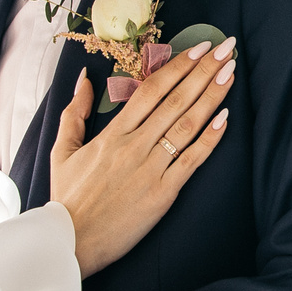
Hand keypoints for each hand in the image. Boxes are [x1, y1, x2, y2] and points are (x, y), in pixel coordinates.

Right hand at [50, 37, 233, 276]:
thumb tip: (84, 78)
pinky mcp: (163, 192)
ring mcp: (151, 168)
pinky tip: (225, 118)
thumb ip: (74, 113)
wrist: (70, 242)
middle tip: (226, 48)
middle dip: (204, 71)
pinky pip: (192, 160)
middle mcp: (135, 145)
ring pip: (187, 124)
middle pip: (175, 100)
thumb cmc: (67, 199)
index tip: (198, 48)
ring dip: (212, 96)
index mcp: (113, 133)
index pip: (151, 90)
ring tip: (230, 73)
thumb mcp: (61, 151)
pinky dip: (210, 138)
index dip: (177, 66)